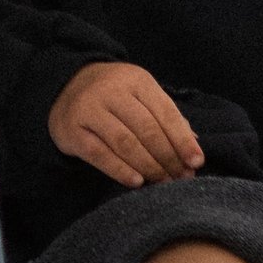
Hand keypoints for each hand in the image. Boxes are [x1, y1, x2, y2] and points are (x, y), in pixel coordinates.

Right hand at [49, 62, 204, 187]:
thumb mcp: (142, 96)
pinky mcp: (72, 130)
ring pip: (125, 142)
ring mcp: (89, 109)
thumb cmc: (115, 96)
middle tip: (180, 178)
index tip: (196, 163)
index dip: (182, 140)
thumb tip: (193, 149)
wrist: (66, 86)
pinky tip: (136, 182)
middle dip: (168, 157)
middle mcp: (112, 91)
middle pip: (147, 129)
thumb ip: (167, 119)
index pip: (165, 112)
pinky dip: (120, 170)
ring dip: (148, 166)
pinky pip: (99, 154)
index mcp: (136, 80)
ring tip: (162, 182)